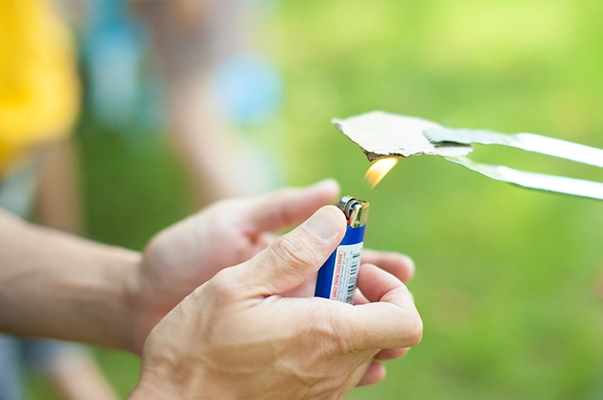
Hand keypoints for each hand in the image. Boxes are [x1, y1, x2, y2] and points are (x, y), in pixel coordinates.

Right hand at [129, 206, 422, 398]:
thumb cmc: (196, 348)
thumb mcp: (237, 286)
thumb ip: (294, 252)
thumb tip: (335, 219)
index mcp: (327, 336)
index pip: (406, 321)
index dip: (393, 290)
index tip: (355, 273)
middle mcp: (334, 371)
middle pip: (385, 332)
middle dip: (364, 297)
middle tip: (321, 279)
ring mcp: (323, 393)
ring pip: (362, 351)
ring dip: (343, 319)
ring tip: (296, 303)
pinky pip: (337, 370)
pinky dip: (327, 344)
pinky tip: (286, 330)